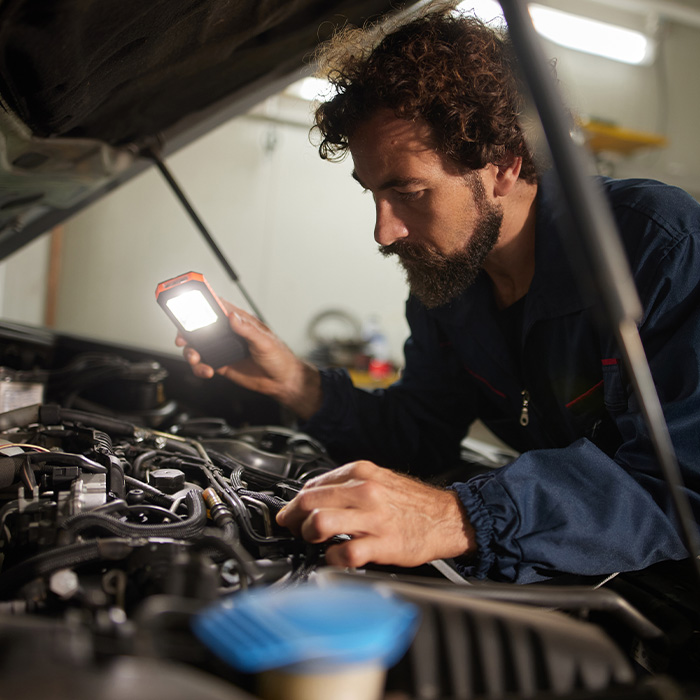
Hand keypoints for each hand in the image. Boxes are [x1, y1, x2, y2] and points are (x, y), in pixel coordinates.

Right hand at [176, 301, 322, 419]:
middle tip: (183, 339)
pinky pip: (203, 364)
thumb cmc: (279, 357)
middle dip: (187, 332)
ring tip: (196, 359)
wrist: (281, 381)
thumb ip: (248, 330)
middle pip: (200, 327)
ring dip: (191, 352)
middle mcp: (228, 333)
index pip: (216, 307)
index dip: (200, 305)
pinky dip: (199, 367)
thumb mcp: (264, 341)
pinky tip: (207, 370)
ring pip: (197, 346)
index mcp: (239, 321)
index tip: (187, 306)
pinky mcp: (221, 363)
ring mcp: (223, 348)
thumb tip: (233, 317)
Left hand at [276, 460, 475, 567]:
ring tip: (314, 542)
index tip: (292, 514)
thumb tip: (314, 497)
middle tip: (295, 530)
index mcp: (361, 472)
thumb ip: (348, 485)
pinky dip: (332, 558)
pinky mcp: (382, 544)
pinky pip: (343, 553)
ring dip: (308, 535)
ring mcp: (373, 518)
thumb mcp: (378, 479)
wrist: (447, 518)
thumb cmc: (411, 503)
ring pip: (319, 523)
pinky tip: (336, 557)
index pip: (312, 486)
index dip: (296, 504)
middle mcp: (364, 491)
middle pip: (308, 503)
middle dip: (293, 520)